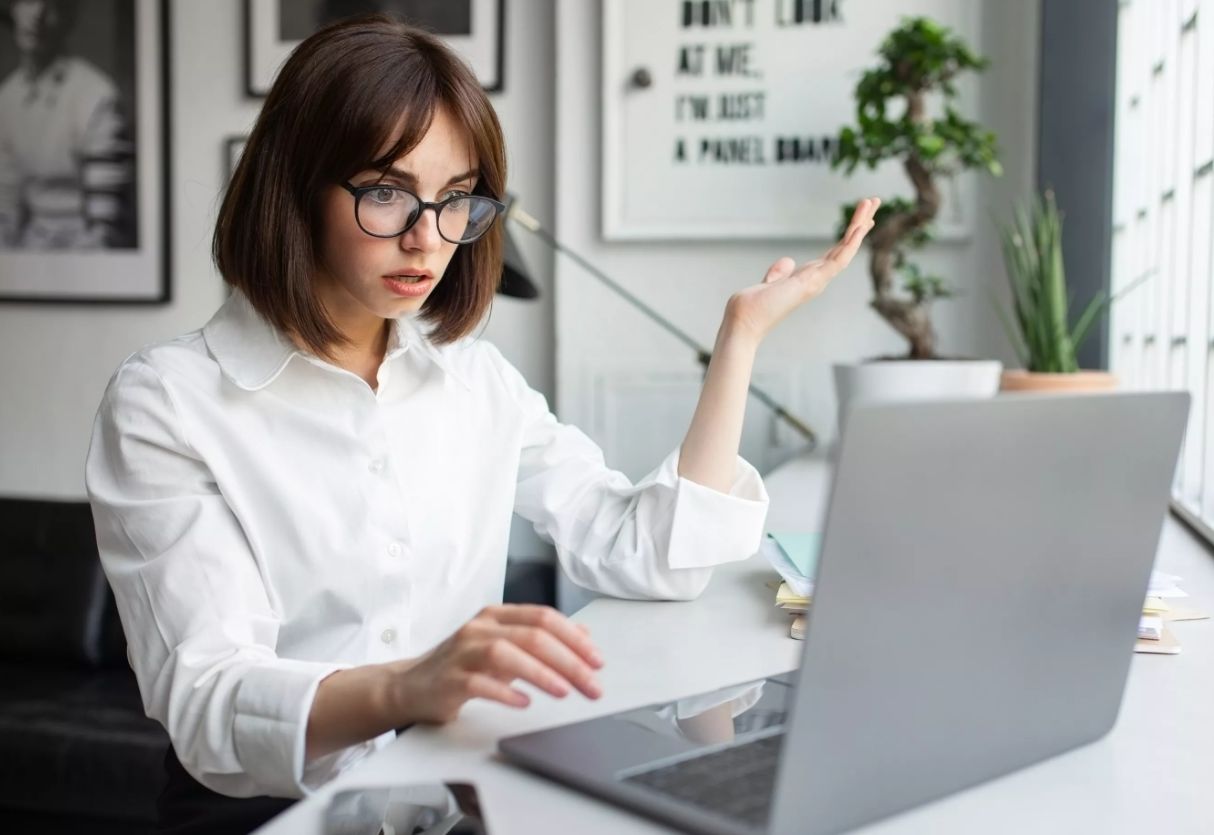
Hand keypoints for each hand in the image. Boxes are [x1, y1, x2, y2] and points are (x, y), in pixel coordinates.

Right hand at [391, 604, 604, 723]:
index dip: (574, 638)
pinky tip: (524, 703)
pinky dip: (505, 692)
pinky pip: (479, 683)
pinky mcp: (448, 678)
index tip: (597, 661)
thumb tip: (584, 637)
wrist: (411, 686)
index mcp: (497, 616)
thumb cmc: (463, 666)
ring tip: (564, 691)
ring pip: (506, 653)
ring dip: (541, 673)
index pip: (543, 617)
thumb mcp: (506, 648)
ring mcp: (462, 651)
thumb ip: (541, 640)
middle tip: (592, 684)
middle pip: (531, 635)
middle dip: (568, 661)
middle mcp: (480, 628)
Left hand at [722, 198, 880, 345]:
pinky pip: (838, 260)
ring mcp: (818, 281)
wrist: (744, 322)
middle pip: (845, 247)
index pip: (834, 253)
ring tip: (872, 202)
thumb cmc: (753, 308)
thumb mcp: (768, 283)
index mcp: (808, 278)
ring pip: (846, 249)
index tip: (861, 221)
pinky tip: (860, 227)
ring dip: (859, 225)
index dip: (848, 236)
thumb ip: (779, 273)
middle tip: (874, 201)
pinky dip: (851, 243)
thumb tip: (787, 260)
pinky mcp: (814, 282)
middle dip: (860, 224)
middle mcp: (817, 279)